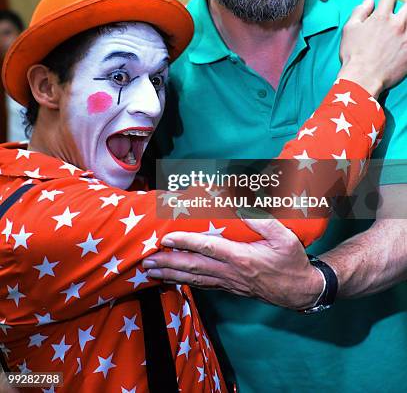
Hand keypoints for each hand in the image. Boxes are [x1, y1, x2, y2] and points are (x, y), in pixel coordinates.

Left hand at [142, 218, 323, 309]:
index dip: (186, 242)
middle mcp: (231, 273)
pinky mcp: (230, 288)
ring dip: (171, 274)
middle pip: (193, 267)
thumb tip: (242, 205)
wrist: (300, 291)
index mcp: (241, 258)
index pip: (208, 248)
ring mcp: (229, 283)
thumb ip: (263, 220)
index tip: (167, 238)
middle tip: (146, 260)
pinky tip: (173, 280)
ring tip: (150, 271)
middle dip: (168, 263)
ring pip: (194, 278)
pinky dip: (185, 282)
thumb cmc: (292, 261)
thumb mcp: (284, 237)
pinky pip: (203, 285)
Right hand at [338, 0, 406, 96]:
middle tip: (399, 14)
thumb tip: (369, 1)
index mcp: (381, 17)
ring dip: (406, 23)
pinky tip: (403, 42)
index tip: (385, 4)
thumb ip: (360, 12)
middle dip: (405, 6)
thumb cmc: (354, 55)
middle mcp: (397, 24)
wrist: (363, 77)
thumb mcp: (350, 29)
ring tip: (401, 29)